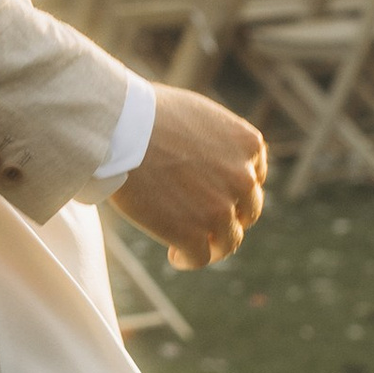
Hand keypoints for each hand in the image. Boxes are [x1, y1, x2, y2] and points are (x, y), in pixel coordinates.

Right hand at [114, 87, 265, 268]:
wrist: (119, 129)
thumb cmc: (145, 113)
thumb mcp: (198, 115)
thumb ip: (216, 139)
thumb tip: (207, 154)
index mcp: (247, 145)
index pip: (254, 177)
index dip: (235, 189)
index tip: (216, 195)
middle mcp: (242, 179)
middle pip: (246, 212)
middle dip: (228, 218)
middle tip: (204, 222)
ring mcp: (220, 210)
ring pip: (228, 240)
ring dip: (212, 245)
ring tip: (190, 245)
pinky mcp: (193, 234)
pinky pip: (200, 258)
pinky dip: (189, 259)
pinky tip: (175, 255)